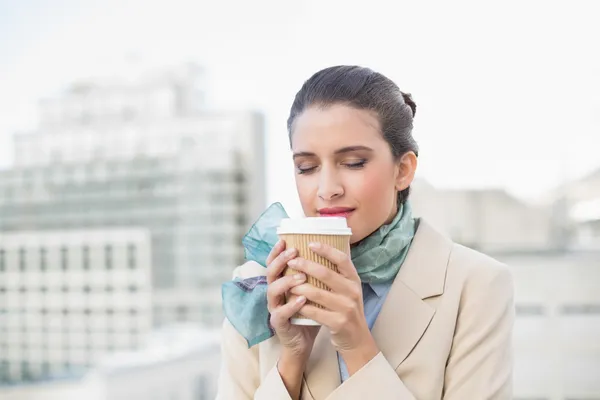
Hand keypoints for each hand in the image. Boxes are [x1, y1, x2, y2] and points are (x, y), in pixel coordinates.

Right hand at [266, 240, 319, 362]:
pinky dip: (291, 305)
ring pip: (273, 290)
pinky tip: (302, 299)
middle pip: (270, 272)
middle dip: (281, 261)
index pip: (274, 262)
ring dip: (287, 281)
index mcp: (281, 282)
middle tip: (294, 253)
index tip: (284, 240)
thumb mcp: (313, 290)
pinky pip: (281, 312)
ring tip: (301, 277)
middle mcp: (275, 292)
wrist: (304, 341)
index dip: (277, 251)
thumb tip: (332, 251)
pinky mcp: (279, 323)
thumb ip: (316, 274)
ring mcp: (274, 307)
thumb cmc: (309, 312)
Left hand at [288, 242, 378, 374]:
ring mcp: (346, 308)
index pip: (342, 259)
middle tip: (292, 262)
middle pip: (326, 274)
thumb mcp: (348, 290)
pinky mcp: (338, 323)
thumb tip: (319, 251)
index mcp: (354, 280)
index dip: (326, 250)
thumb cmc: (347, 309)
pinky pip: (315, 312)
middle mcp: (352, 292)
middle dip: (306, 266)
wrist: (356, 339)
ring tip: (288, 283)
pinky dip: (302, 306)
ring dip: (300, 287)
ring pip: (318, 293)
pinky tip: (293, 302)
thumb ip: (338, 274)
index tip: (310, 243)